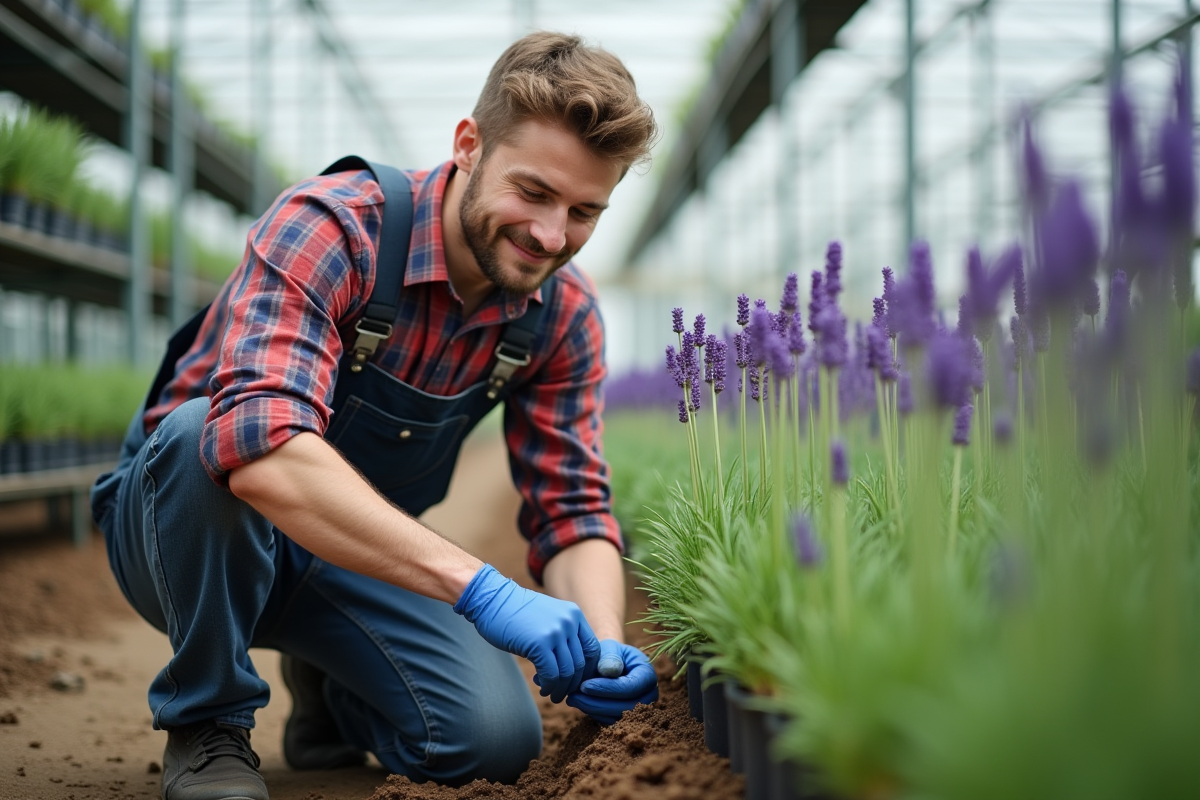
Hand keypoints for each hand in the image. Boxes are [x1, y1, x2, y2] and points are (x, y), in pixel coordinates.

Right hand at [453, 564, 599, 702]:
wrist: (491, 600)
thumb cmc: (516, 614)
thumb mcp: (549, 618)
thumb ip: (564, 635)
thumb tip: (575, 668)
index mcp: (574, 614)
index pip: (593, 650)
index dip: (587, 671)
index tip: (575, 682)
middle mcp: (569, 621)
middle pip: (581, 664)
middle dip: (573, 684)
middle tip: (562, 693)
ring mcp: (555, 632)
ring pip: (567, 672)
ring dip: (560, 689)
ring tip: (552, 694)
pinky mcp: (539, 643)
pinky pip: (551, 674)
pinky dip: (548, 686)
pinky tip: (542, 687)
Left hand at [565, 640, 658, 724]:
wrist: (609, 662)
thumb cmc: (609, 653)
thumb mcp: (610, 648)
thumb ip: (610, 657)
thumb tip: (609, 671)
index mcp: (648, 674)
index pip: (630, 687)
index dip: (607, 689)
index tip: (585, 685)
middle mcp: (649, 695)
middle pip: (626, 707)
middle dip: (598, 703)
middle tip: (574, 696)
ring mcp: (640, 710)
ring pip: (617, 718)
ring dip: (593, 710)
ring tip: (573, 699)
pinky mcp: (628, 718)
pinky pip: (611, 722)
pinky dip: (594, 714)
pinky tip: (579, 703)